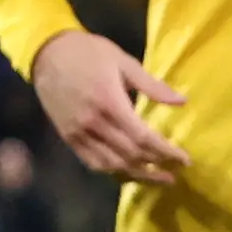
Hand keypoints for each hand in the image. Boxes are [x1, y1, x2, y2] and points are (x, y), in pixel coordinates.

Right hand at [29, 31, 189, 184]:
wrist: (47, 54)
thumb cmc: (89, 53)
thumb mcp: (123, 62)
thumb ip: (152, 85)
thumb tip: (181, 102)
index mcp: (110, 101)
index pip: (142, 137)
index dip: (165, 152)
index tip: (184, 159)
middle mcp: (94, 123)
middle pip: (130, 155)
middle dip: (157, 166)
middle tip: (176, 171)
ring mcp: (78, 133)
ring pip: (112, 165)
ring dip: (138, 175)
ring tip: (158, 178)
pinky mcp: (69, 138)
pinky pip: (93, 163)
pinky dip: (114, 171)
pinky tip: (129, 172)